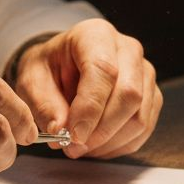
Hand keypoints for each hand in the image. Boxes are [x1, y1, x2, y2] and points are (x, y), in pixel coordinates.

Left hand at [11, 19, 161, 158]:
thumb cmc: (49, 69)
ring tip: (81, 148)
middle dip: (101, 130)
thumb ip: (44, 104)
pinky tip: (96, 146)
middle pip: (129, 95)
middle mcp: (128, 49)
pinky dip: (119, 145)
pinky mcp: (151, 95)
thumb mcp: (32, 80)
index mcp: (96, 35)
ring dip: (109, 142)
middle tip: (73, 148)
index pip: (104, 70)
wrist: (63, 65)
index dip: (90, 108)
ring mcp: (145, 72)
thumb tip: (61, 130)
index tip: (72, 135)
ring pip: (140, 116)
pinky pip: (144, 128)